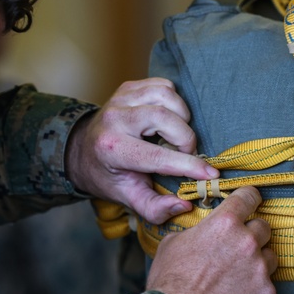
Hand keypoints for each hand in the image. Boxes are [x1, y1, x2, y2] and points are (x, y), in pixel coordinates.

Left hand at [65, 78, 217, 223]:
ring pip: (166, 95)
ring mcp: (120, 98)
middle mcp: (114, 118)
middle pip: (164, 117)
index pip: (157, 156)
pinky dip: (174, 102)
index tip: (210, 174)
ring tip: (175, 135)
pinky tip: (168, 119)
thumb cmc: (110, 175)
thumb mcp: (128, 197)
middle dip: (185, 138)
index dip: (188, 165)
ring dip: (181, 116)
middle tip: (185, 153)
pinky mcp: (128, 87)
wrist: (83, 151)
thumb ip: (155, 208)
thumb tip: (185, 204)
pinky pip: (164, 85)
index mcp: (112, 148)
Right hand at [146, 187, 276, 293]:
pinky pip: (267, 286)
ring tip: (237, 276)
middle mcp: (247, 242)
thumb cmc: (169, 283)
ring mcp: (259, 270)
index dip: (249, 198)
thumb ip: (195, 231)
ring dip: (258, 262)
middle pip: (264, 227)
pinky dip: (255, 290)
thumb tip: (200, 232)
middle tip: (237, 248)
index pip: (249, 197)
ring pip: (270, 257)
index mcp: (224, 223)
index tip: (250, 201)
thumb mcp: (173, 243)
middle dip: (252, 234)